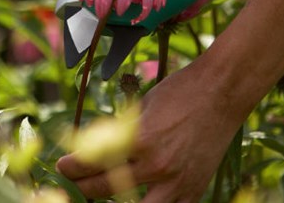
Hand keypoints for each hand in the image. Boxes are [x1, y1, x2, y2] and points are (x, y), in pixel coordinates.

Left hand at [56, 61, 242, 201]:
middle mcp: (157, 165)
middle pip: (106, 189)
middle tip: (72, 183)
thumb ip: (122, 132)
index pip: (94, 160)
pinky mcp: (194, 189)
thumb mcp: (141, 108)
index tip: (61, 166)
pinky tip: (139, 201)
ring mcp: (178, 182)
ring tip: (100, 197)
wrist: (221, 92)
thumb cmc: (179, 92)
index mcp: (139, 139)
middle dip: (82, 188)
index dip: (72, 166)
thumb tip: (99, 147)